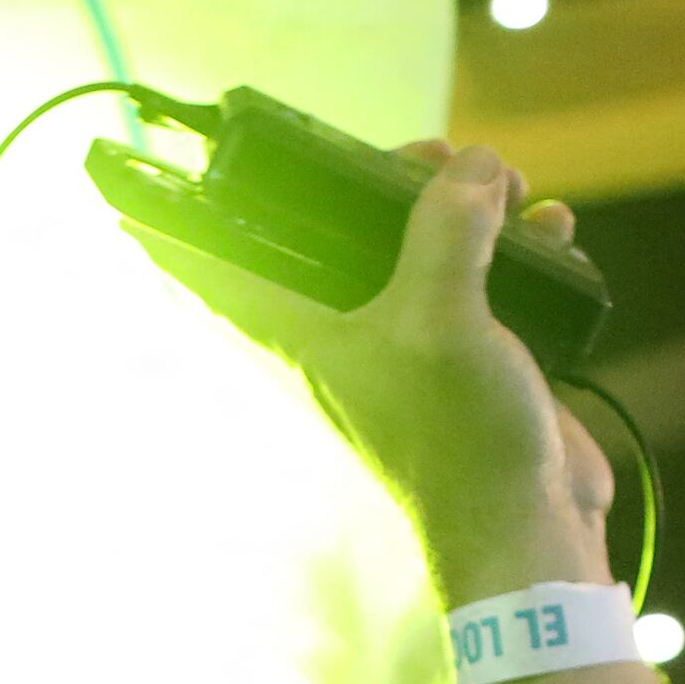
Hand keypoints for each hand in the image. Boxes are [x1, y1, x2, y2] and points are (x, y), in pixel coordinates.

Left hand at [140, 142, 615, 606]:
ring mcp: (413, 343)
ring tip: (507, 186)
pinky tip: (549, 231)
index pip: (216, 274)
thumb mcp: (440, 317)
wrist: (527, 526)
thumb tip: (471, 169)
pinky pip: (484, 279)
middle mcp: (350, 334)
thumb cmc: (459, 440)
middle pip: (342, 233)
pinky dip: (515, 250)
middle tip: (435, 157)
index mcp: (308, 331)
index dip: (177, 231)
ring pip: (422, 248)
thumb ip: (446, 230)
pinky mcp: (472, 353)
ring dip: (465, 207)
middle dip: (389, 181)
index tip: (136, 189)